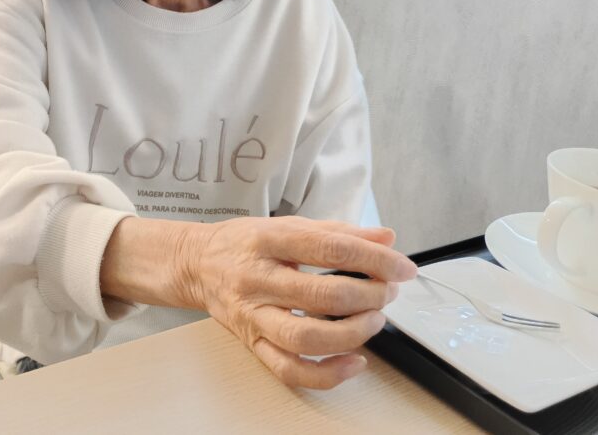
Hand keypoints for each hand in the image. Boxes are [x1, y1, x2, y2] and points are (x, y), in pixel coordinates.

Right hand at [179, 216, 416, 389]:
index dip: (373, 258)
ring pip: (306, 337)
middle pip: (321, 294)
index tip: (402, 267)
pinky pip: (290, 370)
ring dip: (352, 333)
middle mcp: (257, 279)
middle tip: (387, 291)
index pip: (328, 248)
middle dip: (368, 295)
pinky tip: (354, 361)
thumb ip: (337, 232)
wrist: (196, 265)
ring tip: (374, 320)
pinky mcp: (252, 343)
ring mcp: (253, 316)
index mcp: (267, 241)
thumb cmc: (244, 243)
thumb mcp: (287, 225)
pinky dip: (327, 373)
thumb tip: (386, 238)